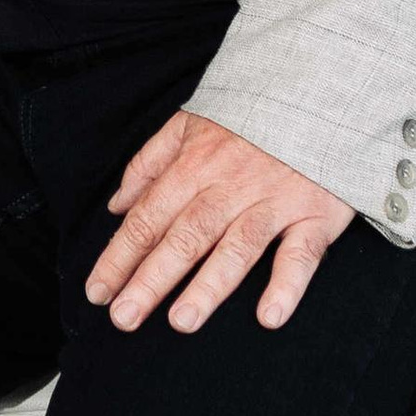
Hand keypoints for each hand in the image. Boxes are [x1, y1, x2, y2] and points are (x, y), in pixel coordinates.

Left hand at [85, 111, 354, 334]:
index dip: (120, 256)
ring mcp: (273, 201)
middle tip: (124, 318)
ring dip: (209, 286)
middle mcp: (230, 186)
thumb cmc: (248, 117)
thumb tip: (117, 205)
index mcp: (194, 166)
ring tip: (182, 321)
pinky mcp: (315, 214)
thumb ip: (149, 164)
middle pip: (185, 237)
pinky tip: (269, 316)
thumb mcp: (189, 124)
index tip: (97, 291)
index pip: (148, 218)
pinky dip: (287, 284)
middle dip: (152, 278)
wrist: (318, 93)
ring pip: (236, 247)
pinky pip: (302, 253)